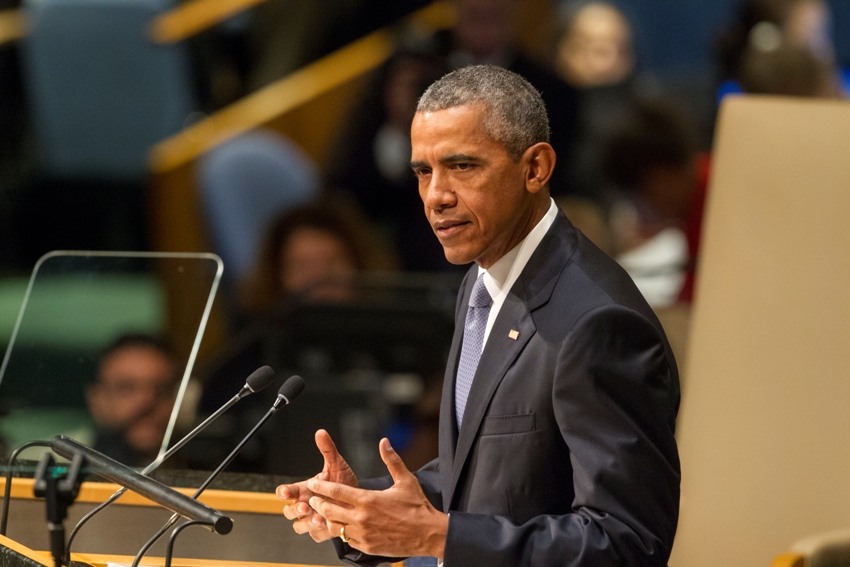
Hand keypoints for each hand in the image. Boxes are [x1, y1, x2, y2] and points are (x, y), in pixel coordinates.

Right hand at [276, 429, 357, 541]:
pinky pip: (316, 535)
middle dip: (294, 509)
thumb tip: (321, 432)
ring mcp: (312, 519)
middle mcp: (305, 505)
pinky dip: (320, 531)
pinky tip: (329, 525)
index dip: (283, 492)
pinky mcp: (322, 531)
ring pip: (299, 525)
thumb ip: (328, 450)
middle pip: (288, 511)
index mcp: (304, 489)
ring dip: (307, 522)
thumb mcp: (337, 465)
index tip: (285, 491)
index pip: (286, 491)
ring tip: (319, 518)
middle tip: (305, 506)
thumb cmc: (342, 483)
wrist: (358, 500)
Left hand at [306, 437, 447, 557]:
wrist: (428, 534)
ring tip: (325, 513)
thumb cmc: (418, 507)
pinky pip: (346, 540)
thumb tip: (384, 441)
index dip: (320, 487)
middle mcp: (362, 518)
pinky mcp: (366, 547)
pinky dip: (341, 532)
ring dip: (327, 519)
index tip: (312, 483)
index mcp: (368, 499)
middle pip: (328, 510)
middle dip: (318, 503)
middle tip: (314, 499)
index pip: (336, 491)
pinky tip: (342, 526)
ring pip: (334, 527)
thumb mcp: (406, 480)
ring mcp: (363, 535)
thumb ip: (392, 460)